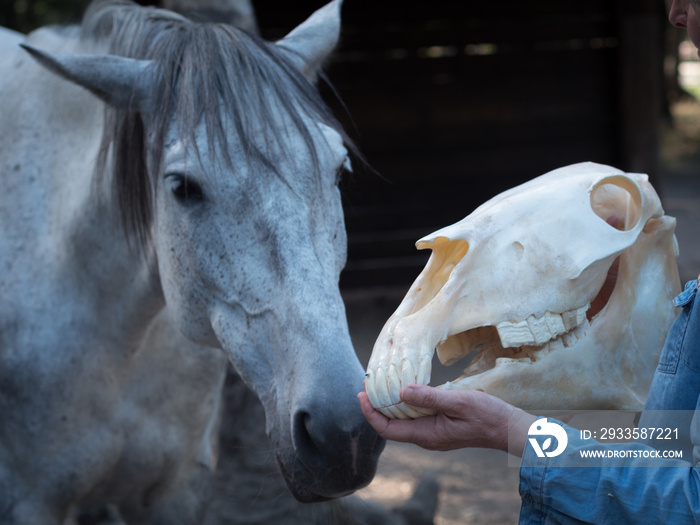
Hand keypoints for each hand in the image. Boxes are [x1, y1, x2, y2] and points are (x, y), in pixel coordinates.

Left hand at [358, 384, 535, 454]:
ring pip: (402, 421)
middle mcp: (426, 437)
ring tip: (380, 384)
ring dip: (389, 404)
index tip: (361, 394)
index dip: (370, 412)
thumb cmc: (487, 416)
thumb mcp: (458, 402)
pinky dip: (404, 403)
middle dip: (375, 406)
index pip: (387, 429)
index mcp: (426, 435)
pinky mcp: (439, 426)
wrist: (508, 428)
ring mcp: (432, 433)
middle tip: (366, 384)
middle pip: (390, 425)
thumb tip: (401, 391)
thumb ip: (430, 397)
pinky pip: (414, 417)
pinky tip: (404, 388)